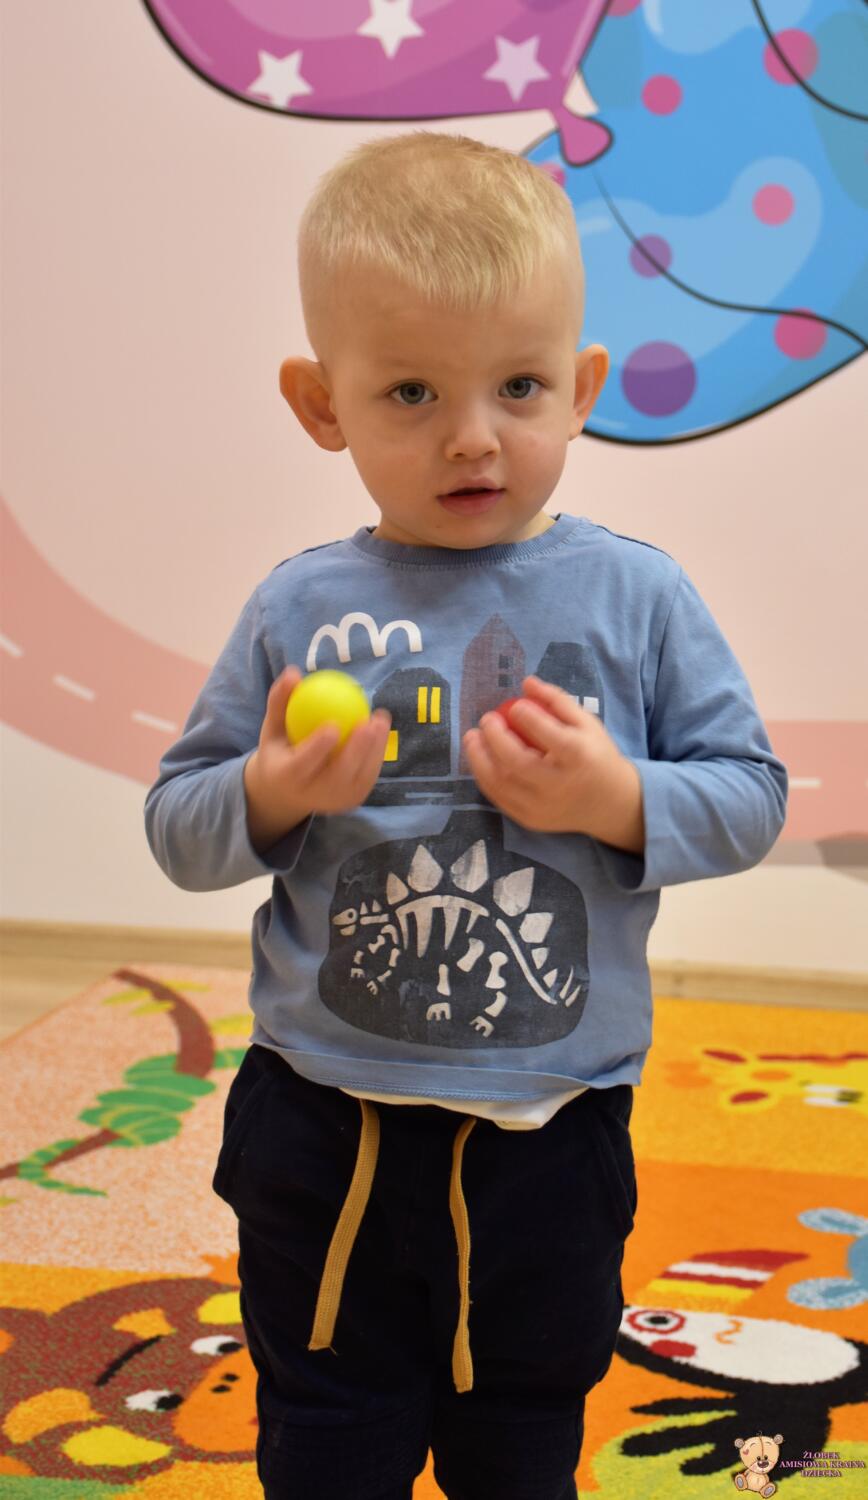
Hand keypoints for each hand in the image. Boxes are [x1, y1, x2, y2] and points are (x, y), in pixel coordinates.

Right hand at [244, 666, 391, 849]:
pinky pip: (368, 775)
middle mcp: (312, 794)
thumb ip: (281, 701)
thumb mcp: (273, 727)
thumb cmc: (280, 750)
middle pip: (338, 775)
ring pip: (359, 776)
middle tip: (367, 722)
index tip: (333, 724)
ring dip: (374, 749)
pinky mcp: (352, 801)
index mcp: (287, 777)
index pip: (303, 764)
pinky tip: (381, 728)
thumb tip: (293, 672)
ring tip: (380, 719)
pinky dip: (376, 752)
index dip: (318, 747)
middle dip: (356, 750)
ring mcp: (335, 801)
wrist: (288, 791)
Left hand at [462, 675, 644, 850]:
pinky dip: (484, 778)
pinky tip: (480, 759)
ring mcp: (543, 807)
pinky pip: (499, 799)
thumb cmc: (596, 756)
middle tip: (485, 719)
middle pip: (517, 762)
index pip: (547, 734)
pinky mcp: (531, 820)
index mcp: (578, 756)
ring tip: (472, 738)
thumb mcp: (587, 724)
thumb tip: (526, 682)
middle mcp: (559, 785)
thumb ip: (557, 700)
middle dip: (494, 738)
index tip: (515, 705)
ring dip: (479, 758)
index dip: (526, 716)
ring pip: (502, 783)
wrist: (611, 804)